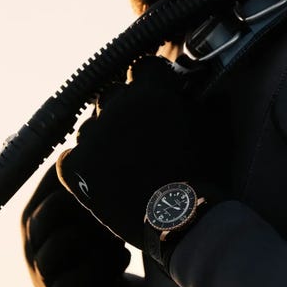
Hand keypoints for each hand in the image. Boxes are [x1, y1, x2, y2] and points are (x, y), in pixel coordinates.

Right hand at [22, 166, 148, 286]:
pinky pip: (86, 271)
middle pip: (56, 205)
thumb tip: (112, 148)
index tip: (112, 177)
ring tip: (118, 242)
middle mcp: (32, 240)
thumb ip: (90, 194)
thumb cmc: (95, 257)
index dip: (83, 175)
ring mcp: (41, 269)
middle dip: (92, 207)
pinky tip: (118, 264)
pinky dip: (110, 265)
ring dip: (103, 238)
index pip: (51, 178)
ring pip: (70, 237)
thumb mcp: (88, 223)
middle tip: (116, 214)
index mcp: (35, 215)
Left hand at [56, 56, 206, 247]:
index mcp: (150, 92)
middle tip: (140, 131)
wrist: (181, 220)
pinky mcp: (74, 168)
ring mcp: (92, 138)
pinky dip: (84, 164)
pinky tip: (102, 176)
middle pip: (112, 93)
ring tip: (123, 161)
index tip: (158, 92)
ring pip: (91, 126)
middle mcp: (116, 107)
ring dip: (104, 137)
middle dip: (125, 106)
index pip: (143, 65)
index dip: (151, 79)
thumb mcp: (215, 129)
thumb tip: (200, 85)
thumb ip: (204, 100)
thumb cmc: (203, 174)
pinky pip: (71, 156)